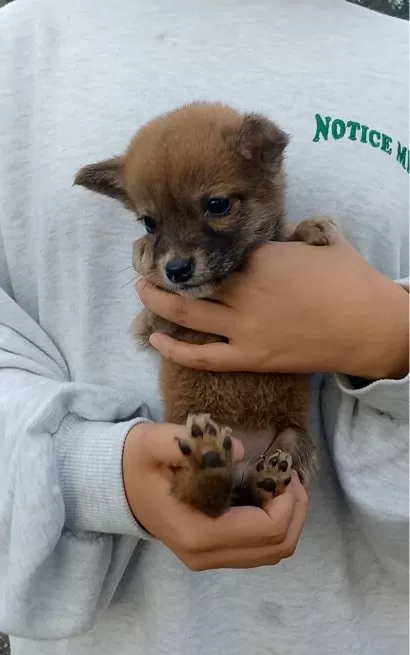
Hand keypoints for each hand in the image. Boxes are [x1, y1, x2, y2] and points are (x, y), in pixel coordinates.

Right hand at [122, 423, 307, 569]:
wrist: (114, 487)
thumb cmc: (136, 463)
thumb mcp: (154, 442)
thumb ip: (193, 442)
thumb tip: (240, 451)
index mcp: (197, 533)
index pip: (266, 530)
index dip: (287, 501)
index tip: (284, 469)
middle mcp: (205, 555)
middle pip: (277, 548)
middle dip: (295, 511)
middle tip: (290, 475)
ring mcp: (208, 558)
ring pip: (271, 553)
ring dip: (288, 519)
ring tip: (281, 484)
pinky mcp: (211, 553)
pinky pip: (258, 549)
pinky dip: (273, 525)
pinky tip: (265, 495)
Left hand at [137, 234, 408, 379]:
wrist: (369, 326)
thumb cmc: (351, 281)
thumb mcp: (320, 242)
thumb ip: (292, 234)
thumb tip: (278, 233)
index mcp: (259, 257)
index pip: (218, 251)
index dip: (198, 246)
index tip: (186, 243)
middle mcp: (243, 290)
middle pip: (191, 279)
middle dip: (164, 271)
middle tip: (147, 265)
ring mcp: (243, 326)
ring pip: (186, 313)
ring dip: (157, 301)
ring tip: (141, 292)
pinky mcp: (251, 356)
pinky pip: (203, 356)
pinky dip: (175, 350)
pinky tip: (155, 340)